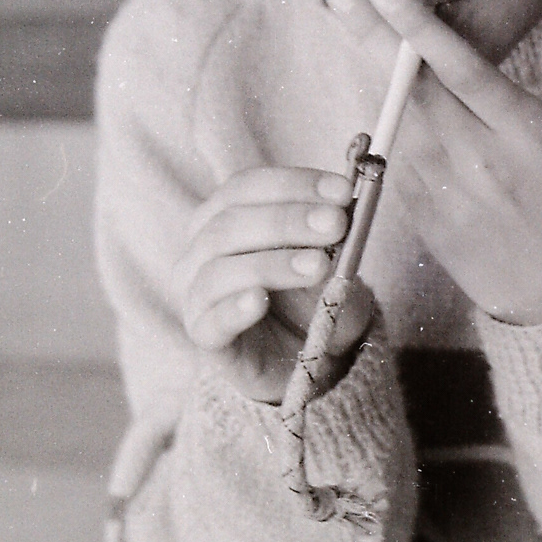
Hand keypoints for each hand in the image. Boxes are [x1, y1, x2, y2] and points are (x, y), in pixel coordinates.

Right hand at [173, 167, 373, 396]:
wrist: (315, 357)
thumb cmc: (315, 295)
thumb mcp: (333, 259)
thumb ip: (330, 237)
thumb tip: (339, 211)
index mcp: (226, 215)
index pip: (246, 187)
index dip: (294, 184)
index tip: (343, 191)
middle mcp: (202, 250)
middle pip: (230, 223)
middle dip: (288, 220)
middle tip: (335, 224)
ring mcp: (198, 294)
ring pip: (220, 270)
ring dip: (272, 262)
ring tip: (318, 265)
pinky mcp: (206, 338)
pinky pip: (212, 321)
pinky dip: (234, 308)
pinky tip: (260, 300)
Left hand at [325, 0, 541, 324]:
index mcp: (524, 132)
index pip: (463, 69)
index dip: (420, 29)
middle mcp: (480, 160)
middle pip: (413, 88)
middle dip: (371, 35)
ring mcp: (446, 192)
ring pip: (393, 119)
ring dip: (367, 71)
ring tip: (348, 22)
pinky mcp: (422, 217)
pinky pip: (391, 159)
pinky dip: (381, 121)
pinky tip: (373, 89)